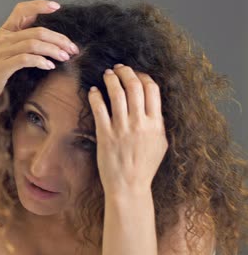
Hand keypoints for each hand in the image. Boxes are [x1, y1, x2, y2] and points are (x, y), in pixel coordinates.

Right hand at [0, 0, 78, 106]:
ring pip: (33, 44)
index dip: (39, 5)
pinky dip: (40, 61)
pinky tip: (49, 65)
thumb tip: (48, 38)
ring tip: (65, 56)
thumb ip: (22, 41)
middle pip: (37, 31)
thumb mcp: (6, 51)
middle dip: (58, 38)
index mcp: (5, 31)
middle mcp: (3, 38)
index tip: (57, 7)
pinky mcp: (2, 67)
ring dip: (53, 50)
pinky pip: (25, 59)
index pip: (22, 10)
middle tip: (72, 48)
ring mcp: (2, 52)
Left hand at [88, 64, 167, 196]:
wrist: (129, 186)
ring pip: (117, 94)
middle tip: (119, 68)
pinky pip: (100, 109)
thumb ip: (158, 123)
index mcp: (156, 124)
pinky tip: (94, 90)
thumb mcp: (160, 144)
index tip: (136, 73)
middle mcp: (140, 124)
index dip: (143, 76)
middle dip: (126, 73)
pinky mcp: (105, 135)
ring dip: (111, 80)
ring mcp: (122, 129)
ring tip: (107, 74)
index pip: (152, 90)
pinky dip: (96, 96)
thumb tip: (152, 104)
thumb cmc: (144, 166)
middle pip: (134, 87)